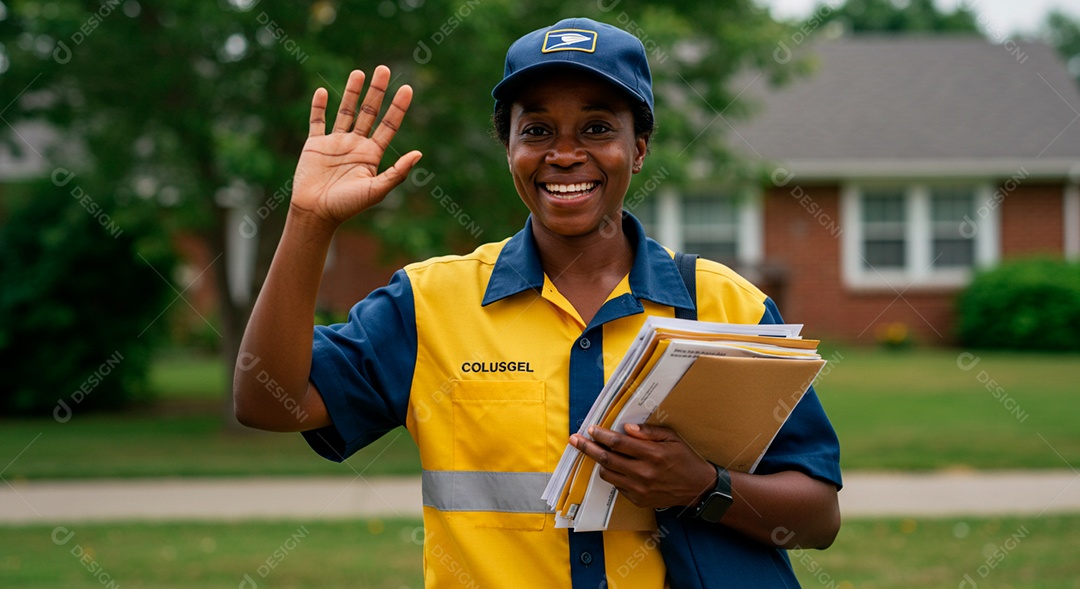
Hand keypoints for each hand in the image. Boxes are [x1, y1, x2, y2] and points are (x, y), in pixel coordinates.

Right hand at [291, 66, 422, 228]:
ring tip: (359, 73)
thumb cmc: (347, 206)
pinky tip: (320, 91)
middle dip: (377, 91)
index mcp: (371, 154)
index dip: (398, 107)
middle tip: (384, 69)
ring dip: (351, 92)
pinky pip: (317, 121)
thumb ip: (397, 172)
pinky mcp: (315, 145)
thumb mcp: (377, 190)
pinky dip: (318, 107)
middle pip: (369, 112)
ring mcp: (335, 143)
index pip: (389, 125)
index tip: (407, 89)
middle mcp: (355, 145)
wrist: (316, 213)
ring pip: (345, 111)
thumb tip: (419, 153)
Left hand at [570, 423, 717, 509]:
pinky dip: (613, 474)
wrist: (697, 488)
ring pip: (608, 473)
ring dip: (599, 462)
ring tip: (596, 452)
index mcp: (652, 454)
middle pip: (607, 459)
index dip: (602, 435)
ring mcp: (639, 489)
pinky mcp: (638, 500)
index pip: (618, 443)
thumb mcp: (672, 438)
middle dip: (588, 448)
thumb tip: (626, 428)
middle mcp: (643, 473)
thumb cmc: (685, 458)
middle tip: (575, 440)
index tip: (590, 429)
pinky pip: (617, 485)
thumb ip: (649, 432)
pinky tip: (617, 467)